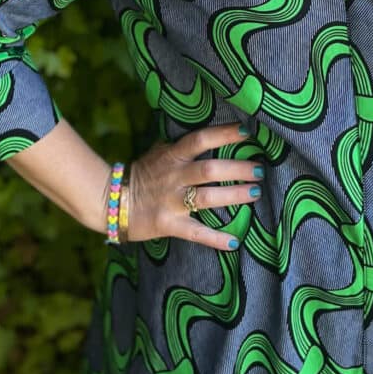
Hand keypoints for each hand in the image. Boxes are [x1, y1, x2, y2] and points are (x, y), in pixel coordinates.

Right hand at [124, 123, 261, 250]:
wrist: (112, 201)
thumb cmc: (141, 174)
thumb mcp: (157, 152)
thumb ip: (178, 145)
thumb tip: (203, 134)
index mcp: (172, 155)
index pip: (200, 139)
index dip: (223, 134)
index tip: (247, 132)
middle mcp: (174, 176)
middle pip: (210, 169)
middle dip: (238, 169)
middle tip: (260, 170)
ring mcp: (172, 201)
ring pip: (207, 198)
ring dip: (234, 195)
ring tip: (255, 194)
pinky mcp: (169, 224)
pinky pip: (196, 233)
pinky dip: (215, 239)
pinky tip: (235, 241)